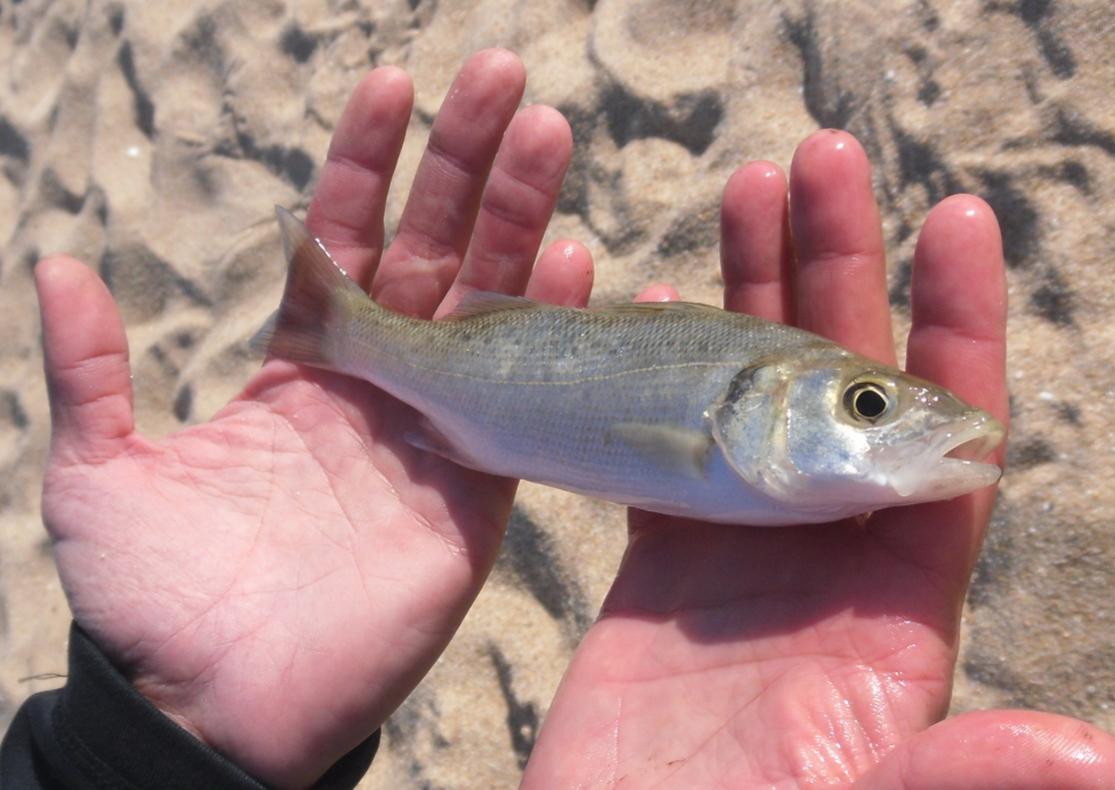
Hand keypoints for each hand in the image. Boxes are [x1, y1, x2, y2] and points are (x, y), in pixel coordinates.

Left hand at [35, 50, 590, 787]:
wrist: (213, 708)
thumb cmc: (153, 598)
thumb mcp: (98, 473)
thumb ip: (92, 369)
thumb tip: (55, 260)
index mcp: (299, 367)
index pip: (342, 241)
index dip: (366, 163)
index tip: (391, 85)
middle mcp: (379, 385)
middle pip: (432, 253)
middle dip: (464, 164)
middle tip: (500, 77)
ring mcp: (435, 432)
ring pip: (489, 306)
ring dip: (519, 222)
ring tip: (544, 134)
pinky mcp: (478, 492)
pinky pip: (523, 399)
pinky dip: (552, 329)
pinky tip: (576, 259)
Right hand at [525, 132, 1114, 786]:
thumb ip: (959, 780)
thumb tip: (1097, 763)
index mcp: (895, 600)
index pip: (946, 434)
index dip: (956, 325)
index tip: (956, 221)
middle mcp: (829, 557)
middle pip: (845, 382)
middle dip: (840, 267)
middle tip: (820, 162)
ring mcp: (745, 553)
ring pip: (755, 394)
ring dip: (752, 292)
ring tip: (744, 194)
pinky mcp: (667, 562)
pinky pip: (674, 440)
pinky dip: (665, 368)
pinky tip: (653, 299)